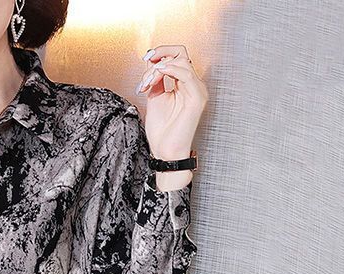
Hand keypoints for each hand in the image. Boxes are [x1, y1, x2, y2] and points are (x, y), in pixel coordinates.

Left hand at [135, 44, 207, 161]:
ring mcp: (197, 90)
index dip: (161, 53)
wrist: (165, 151)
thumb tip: (151, 64)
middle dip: (160, 55)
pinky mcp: (197, 97)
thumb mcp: (154, 98)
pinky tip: (156, 77)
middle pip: (181, 54)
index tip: (146, 57)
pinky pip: (185, 74)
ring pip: (181, 62)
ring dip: (159, 68)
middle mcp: (193, 85)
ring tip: (147, 82)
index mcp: (184, 85)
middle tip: (146, 63)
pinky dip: (169, 71)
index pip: (177, 57)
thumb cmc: (162, 131)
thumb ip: (155, 80)